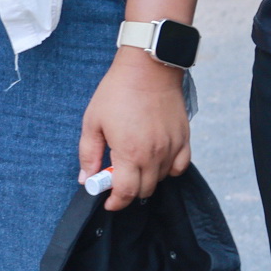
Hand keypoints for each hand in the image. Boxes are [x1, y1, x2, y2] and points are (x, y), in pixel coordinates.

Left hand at [79, 47, 191, 211]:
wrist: (148, 67)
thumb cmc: (118, 91)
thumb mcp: (93, 121)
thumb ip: (89, 153)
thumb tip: (86, 179)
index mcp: (130, 152)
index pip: (125, 193)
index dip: (115, 202)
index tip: (108, 201)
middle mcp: (154, 155)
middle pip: (144, 190)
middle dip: (128, 191)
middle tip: (117, 177)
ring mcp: (171, 147)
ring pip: (161, 179)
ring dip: (146, 179)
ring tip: (134, 162)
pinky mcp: (183, 138)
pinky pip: (180, 167)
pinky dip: (169, 170)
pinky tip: (157, 160)